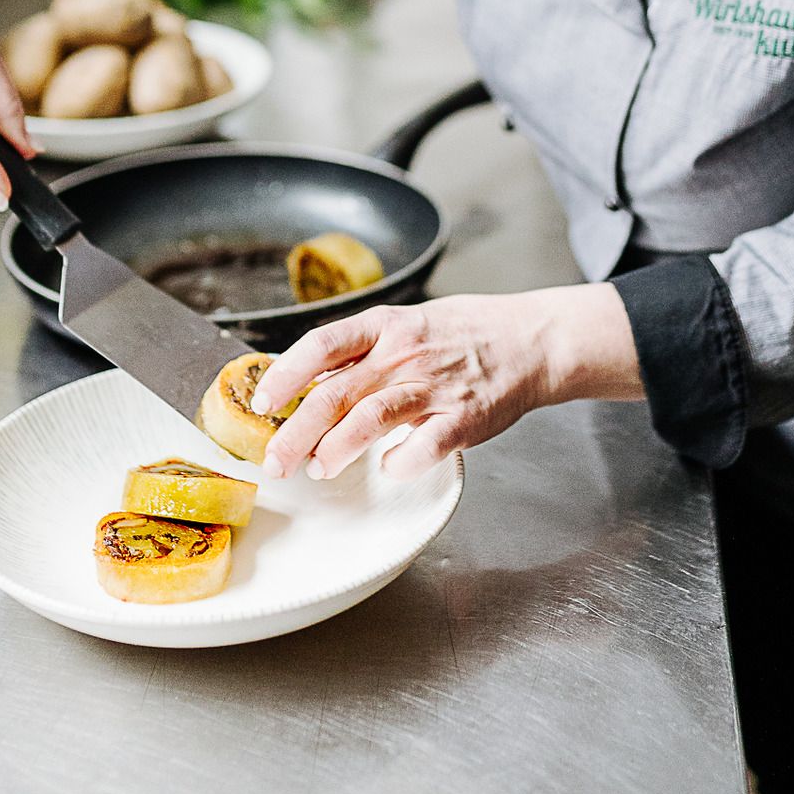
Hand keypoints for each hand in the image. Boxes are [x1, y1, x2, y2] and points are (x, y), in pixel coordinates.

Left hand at [253, 284, 642, 482]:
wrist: (531, 340)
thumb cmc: (463, 334)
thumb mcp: (406, 325)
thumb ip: (361, 353)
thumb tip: (306, 383)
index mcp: (385, 326)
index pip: (322, 345)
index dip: (286, 374)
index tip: (262, 403)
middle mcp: (404, 353)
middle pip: (335, 392)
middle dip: (296, 430)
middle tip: (275, 462)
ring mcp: (435, 385)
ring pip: (372, 417)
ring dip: (337, 448)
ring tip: (319, 468)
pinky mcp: (464, 417)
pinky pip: (425, 446)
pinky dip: (401, 461)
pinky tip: (389, 467)